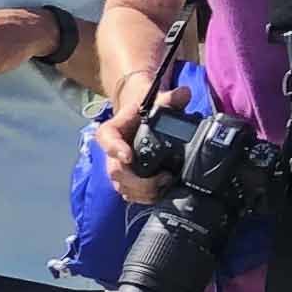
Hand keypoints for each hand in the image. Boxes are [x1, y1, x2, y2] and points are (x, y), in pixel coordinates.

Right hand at [95, 69, 179, 203]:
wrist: (138, 118)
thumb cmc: (144, 110)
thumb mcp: (155, 100)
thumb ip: (169, 98)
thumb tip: (184, 93)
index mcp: (112, 131)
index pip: (107, 139)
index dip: (115, 149)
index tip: (129, 156)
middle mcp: (111, 153)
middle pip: (116, 172)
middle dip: (138, 181)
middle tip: (163, 178)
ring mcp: (119, 169)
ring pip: (123, 188)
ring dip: (144, 192)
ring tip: (166, 184)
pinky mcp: (128, 181)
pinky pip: (131, 195)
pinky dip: (146, 197)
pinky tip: (163, 191)